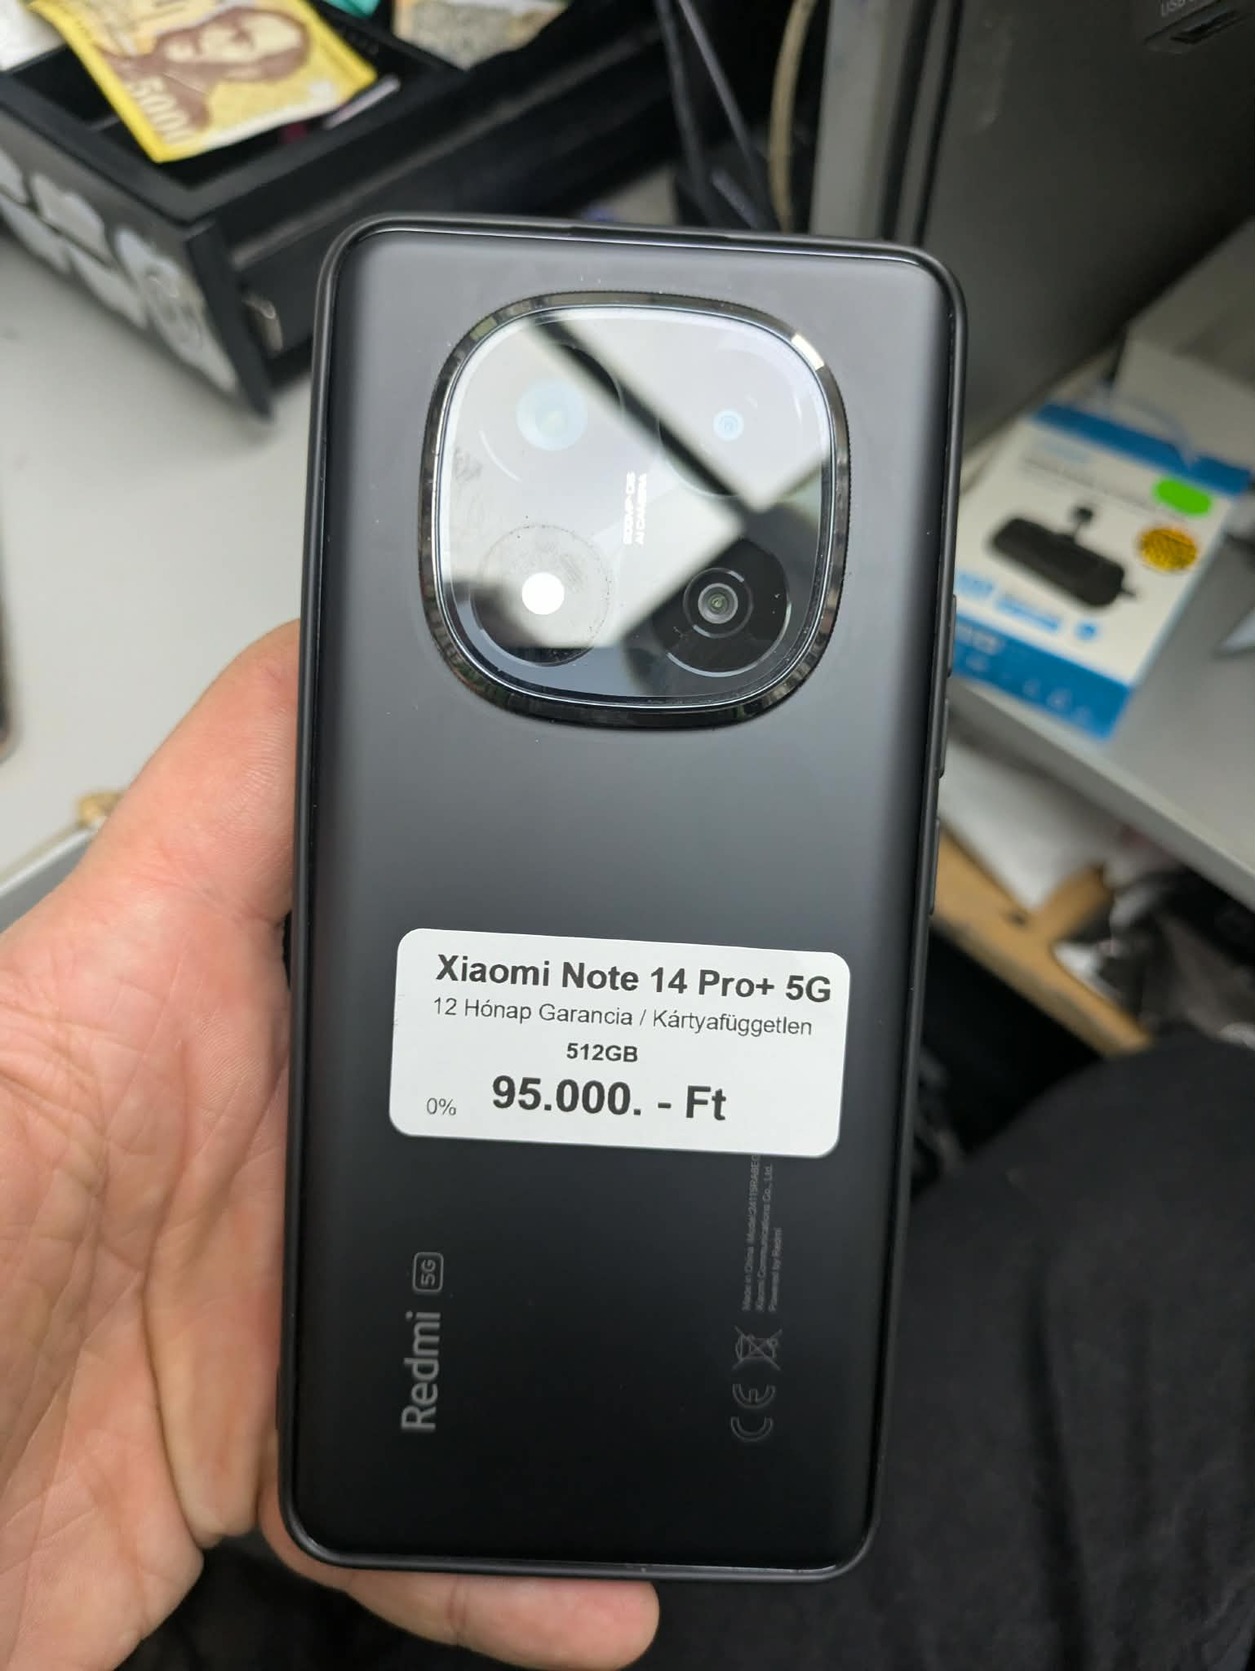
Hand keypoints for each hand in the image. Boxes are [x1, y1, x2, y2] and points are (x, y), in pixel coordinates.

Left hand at [0, 625, 657, 1670]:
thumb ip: (113, 938)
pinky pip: (422, 1453)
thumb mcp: (10, 1060)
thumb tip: (262, 713)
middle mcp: (213, 1113)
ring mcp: (245, 1271)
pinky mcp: (254, 1417)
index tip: (565, 664)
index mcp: (143, 990)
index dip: (425, 703)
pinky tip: (572, 1566)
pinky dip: (505, 1525)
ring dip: (585, 1276)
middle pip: (442, 1006)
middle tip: (701, 1042)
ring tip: (684, 1308)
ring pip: (468, 1232)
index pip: (297, 775)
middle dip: (580, 1009)